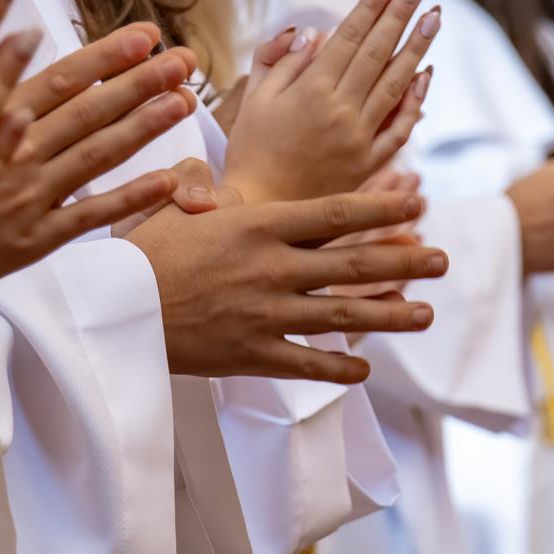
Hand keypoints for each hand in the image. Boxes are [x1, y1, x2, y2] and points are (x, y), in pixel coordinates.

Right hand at [0, 23, 201, 294]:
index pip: (60, 78)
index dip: (106, 55)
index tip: (147, 34)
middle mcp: (15, 152)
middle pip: (88, 111)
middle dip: (140, 82)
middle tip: (184, 60)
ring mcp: (29, 196)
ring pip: (96, 156)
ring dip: (144, 126)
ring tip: (184, 99)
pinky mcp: (34, 239)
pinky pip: (89, 216)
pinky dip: (130, 198)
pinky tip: (169, 179)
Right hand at [124, 189, 449, 382]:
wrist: (111, 313)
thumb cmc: (137, 251)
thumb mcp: (174, 204)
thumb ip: (206, 187)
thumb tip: (221, 185)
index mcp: (257, 223)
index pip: (334, 213)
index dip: (381, 208)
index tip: (416, 202)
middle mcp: (272, 267)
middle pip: (354, 264)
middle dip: (405, 260)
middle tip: (442, 259)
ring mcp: (266, 314)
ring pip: (344, 314)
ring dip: (391, 313)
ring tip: (426, 313)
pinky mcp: (252, 355)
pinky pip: (308, 363)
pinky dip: (340, 368)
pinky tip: (366, 367)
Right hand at [221, 0, 436, 203]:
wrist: (262, 213)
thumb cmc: (251, 152)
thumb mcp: (254, 100)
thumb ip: (280, 61)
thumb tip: (313, 33)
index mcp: (310, 91)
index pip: (350, 37)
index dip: (372, 5)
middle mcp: (341, 111)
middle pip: (378, 53)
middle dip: (401, 14)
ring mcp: (360, 138)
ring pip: (396, 84)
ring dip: (418, 47)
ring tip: (435, 17)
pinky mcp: (369, 162)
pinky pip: (400, 126)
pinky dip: (416, 99)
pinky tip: (426, 73)